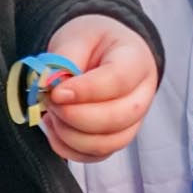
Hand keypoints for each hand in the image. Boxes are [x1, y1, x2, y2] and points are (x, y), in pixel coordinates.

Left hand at [37, 15, 158, 162]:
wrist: (103, 52)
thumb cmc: (92, 42)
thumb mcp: (77, 36)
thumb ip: (64, 60)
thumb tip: (51, 87)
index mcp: (137, 61)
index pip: (118, 82)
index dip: (86, 91)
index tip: (57, 92)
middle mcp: (142, 96)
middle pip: (116, 118)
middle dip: (74, 116)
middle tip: (50, 100)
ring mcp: (132, 122)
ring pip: (105, 143)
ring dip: (69, 134)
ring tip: (51, 112)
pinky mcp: (115, 140)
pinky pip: (93, 156)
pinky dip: (68, 148)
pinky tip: (55, 126)